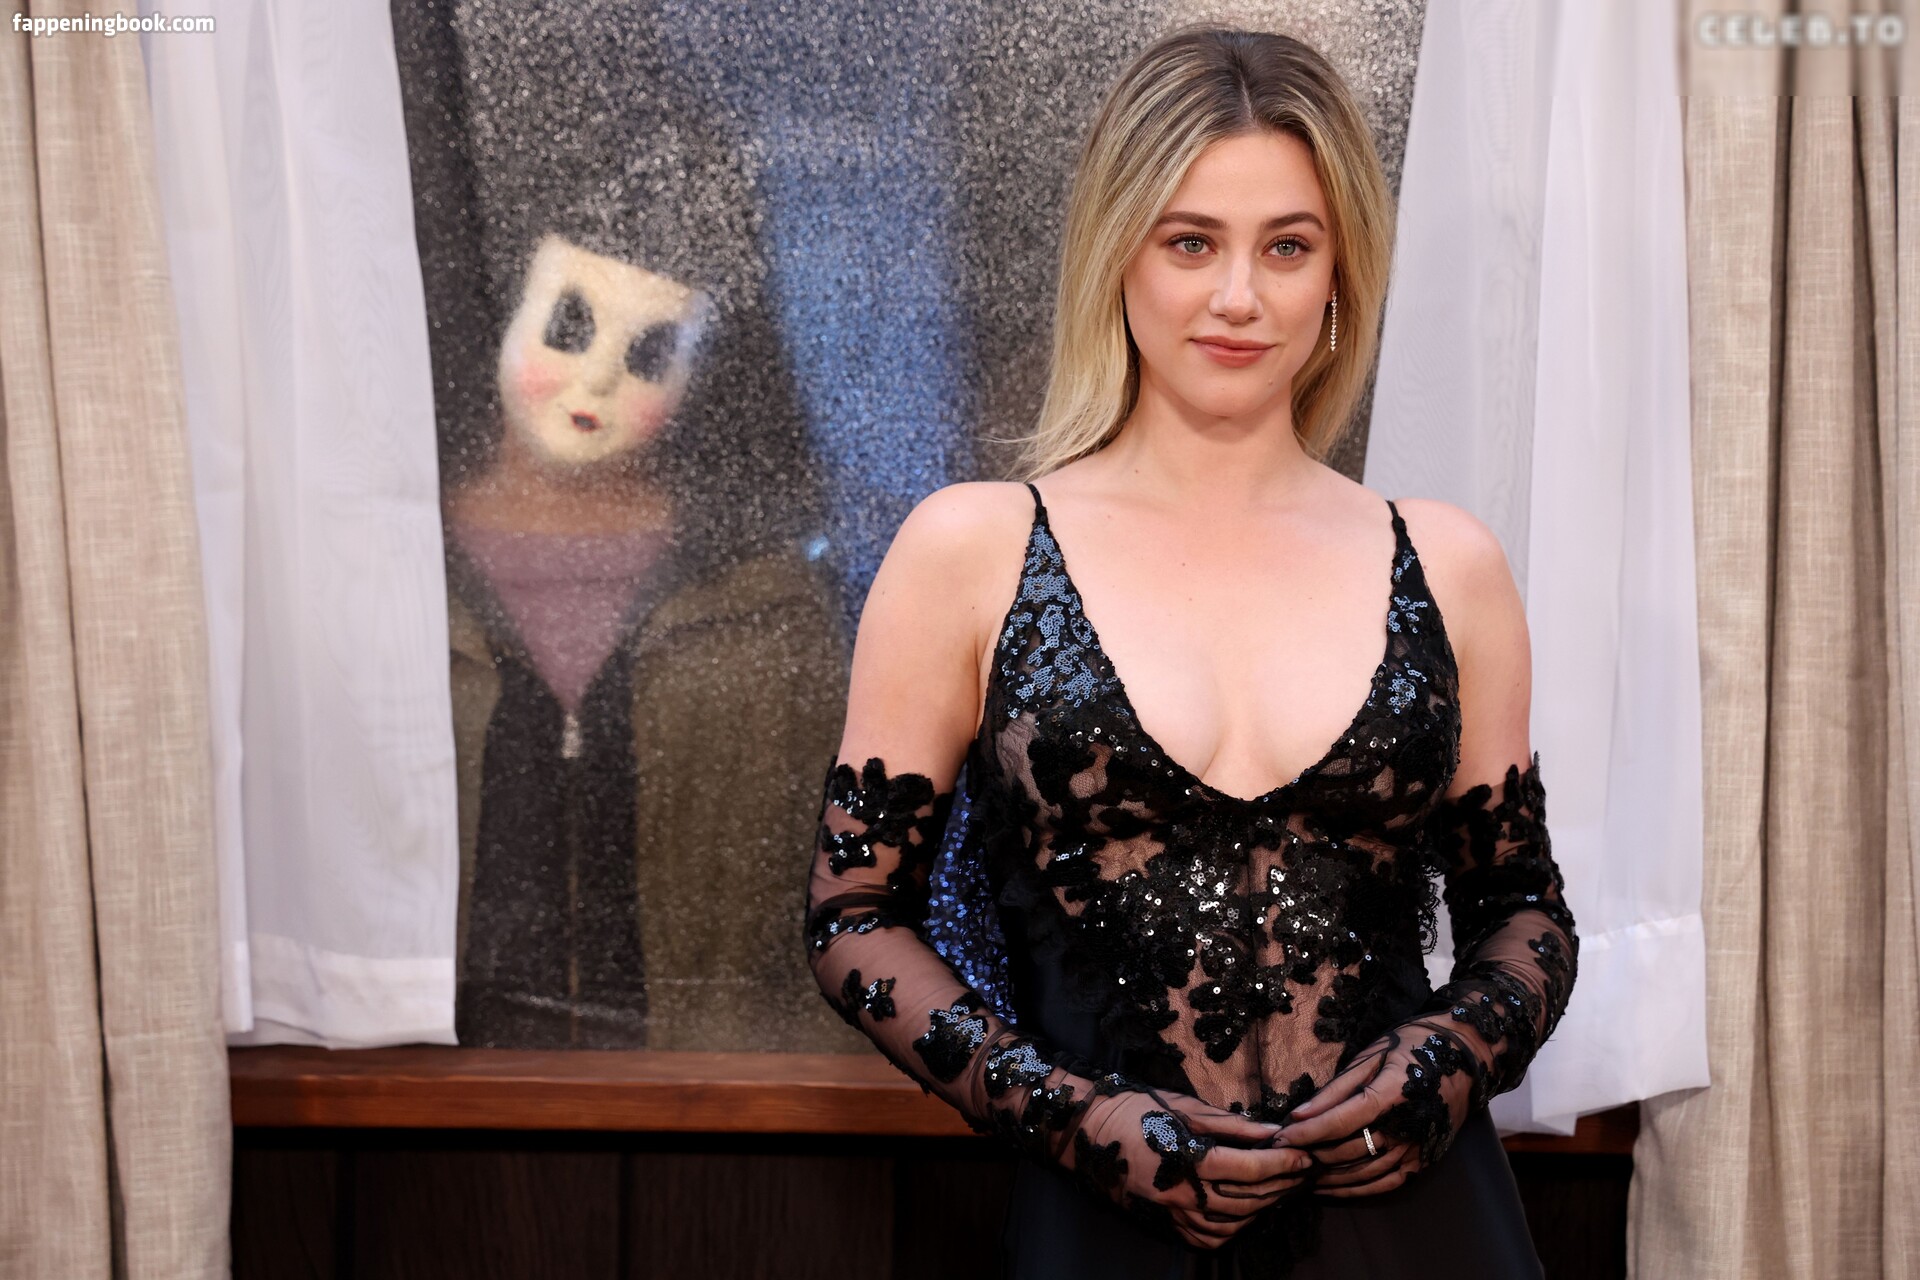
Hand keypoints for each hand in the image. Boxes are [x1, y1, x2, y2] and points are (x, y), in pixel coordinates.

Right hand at [1072, 1081, 1313, 1249]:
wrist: (1084, 1132)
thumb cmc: (1136, 1109)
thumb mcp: (1185, 1108)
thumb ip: (1232, 1125)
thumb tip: (1274, 1131)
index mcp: (1189, 1159)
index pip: (1250, 1169)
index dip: (1284, 1164)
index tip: (1306, 1156)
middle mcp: (1182, 1194)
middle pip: (1247, 1200)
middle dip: (1281, 1186)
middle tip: (1304, 1172)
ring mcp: (1172, 1214)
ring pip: (1232, 1224)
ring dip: (1262, 1209)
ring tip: (1279, 1189)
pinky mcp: (1163, 1224)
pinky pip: (1207, 1237)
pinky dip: (1233, 1227)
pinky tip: (1245, 1210)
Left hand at [1275, 1016, 1486, 1197]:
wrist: (1466, 1057)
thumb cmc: (1411, 1047)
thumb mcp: (1372, 1055)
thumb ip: (1336, 1088)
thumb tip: (1299, 1113)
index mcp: (1394, 1092)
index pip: (1343, 1119)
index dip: (1310, 1131)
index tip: (1281, 1136)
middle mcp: (1408, 1126)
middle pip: (1351, 1149)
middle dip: (1312, 1153)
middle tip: (1282, 1154)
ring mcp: (1418, 1147)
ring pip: (1365, 1171)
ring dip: (1329, 1175)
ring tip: (1299, 1172)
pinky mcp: (1423, 1160)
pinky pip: (1385, 1182)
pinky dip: (1356, 1189)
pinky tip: (1331, 1187)